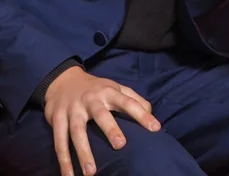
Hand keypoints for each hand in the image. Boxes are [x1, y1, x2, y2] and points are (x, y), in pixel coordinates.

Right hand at [44, 66, 159, 175]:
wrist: (63, 79)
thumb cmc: (96, 88)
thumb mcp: (115, 87)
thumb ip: (133, 98)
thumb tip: (151, 112)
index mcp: (109, 92)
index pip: (128, 102)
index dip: (142, 114)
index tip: (155, 128)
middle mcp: (91, 99)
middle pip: (101, 114)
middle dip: (110, 129)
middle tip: (120, 145)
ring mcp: (73, 109)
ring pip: (77, 131)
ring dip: (83, 152)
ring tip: (91, 173)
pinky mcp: (57, 118)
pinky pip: (59, 140)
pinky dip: (63, 159)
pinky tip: (68, 175)